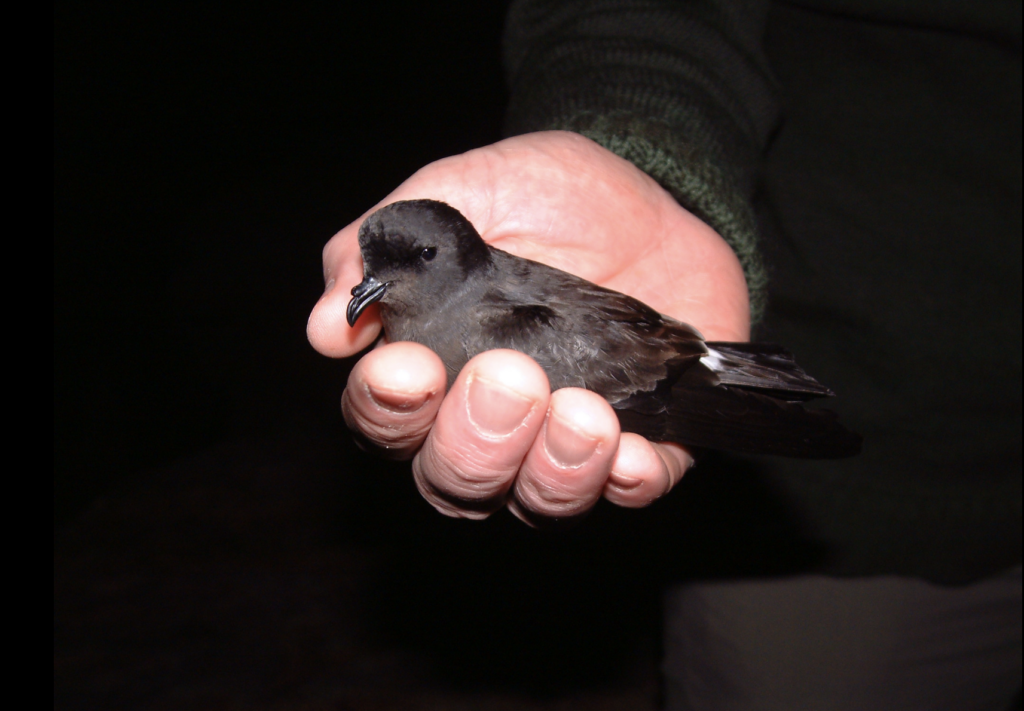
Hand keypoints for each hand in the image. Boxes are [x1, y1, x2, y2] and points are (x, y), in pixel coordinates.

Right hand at [307, 131, 748, 521]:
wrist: (648, 193)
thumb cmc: (544, 196)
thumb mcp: (461, 190)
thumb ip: (387, 244)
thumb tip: (327, 325)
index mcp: (434, 370)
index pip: (384, 421)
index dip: (386, 408)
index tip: (407, 366)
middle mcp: (492, 424)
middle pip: (454, 481)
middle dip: (475, 440)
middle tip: (508, 375)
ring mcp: (566, 441)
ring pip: (536, 501)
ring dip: (552, 469)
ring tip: (582, 411)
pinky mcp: (644, 440)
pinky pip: (633, 489)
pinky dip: (629, 480)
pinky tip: (631, 449)